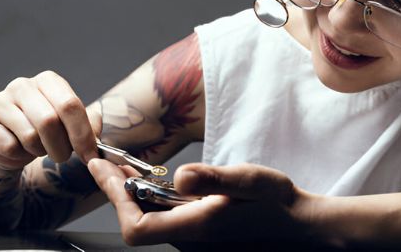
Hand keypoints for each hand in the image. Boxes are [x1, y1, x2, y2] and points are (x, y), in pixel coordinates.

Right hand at [0, 70, 100, 169]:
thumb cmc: (47, 128)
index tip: (90, 155)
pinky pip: (10, 147)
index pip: (70, 105)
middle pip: (49, 121)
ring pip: (29, 136)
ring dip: (40, 151)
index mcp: (48, 81)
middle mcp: (22, 85)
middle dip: (62, 147)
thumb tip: (95, 140)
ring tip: (39, 148)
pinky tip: (19, 148)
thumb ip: (88, 126)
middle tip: (63, 156)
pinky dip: (20, 155)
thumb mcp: (71, 123)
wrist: (11, 138)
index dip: (82, 134)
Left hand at [88, 158, 317, 245]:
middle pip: (138, 223)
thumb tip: (179, 176)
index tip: (102, 168)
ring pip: (150, 220)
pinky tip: (156, 182)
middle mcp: (191, 238)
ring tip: (123, 168)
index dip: (115, 198)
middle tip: (105, 163)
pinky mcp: (202, 233)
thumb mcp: (249, 181)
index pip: (138, 225)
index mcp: (197, 226)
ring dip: (133, 195)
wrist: (299, 225)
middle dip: (118, 192)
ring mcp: (196, 238)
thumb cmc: (277, 203)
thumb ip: (214, 180)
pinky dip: (152, 199)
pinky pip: (165, 218)